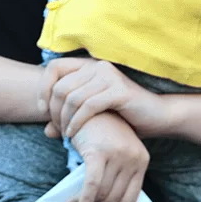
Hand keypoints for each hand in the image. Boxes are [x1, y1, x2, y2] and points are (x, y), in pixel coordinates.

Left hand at [39, 57, 171, 139]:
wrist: (157, 118)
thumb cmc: (122, 118)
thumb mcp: (90, 118)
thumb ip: (67, 121)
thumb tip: (45, 131)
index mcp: (88, 66)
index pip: (54, 68)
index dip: (43, 89)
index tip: (43, 112)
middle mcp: (98, 66)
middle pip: (60, 87)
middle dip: (53, 112)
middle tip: (57, 130)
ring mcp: (109, 76)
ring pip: (72, 98)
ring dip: (64, 120)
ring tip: (66, 134)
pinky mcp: (118, 90)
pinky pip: (88, 106)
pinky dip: (77, 122)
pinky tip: (74, 134)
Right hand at [57, 112, 148, 201]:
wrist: (88, 103)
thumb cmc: (98, 130)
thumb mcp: (112, 152)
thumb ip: (111, 175)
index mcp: (142, 161)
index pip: (130, 199)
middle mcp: (134, 159)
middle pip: (113, 199)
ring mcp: (118, 155)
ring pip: (101, 194)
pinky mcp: (100, 153)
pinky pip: (91, 185)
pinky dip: (82, 199)